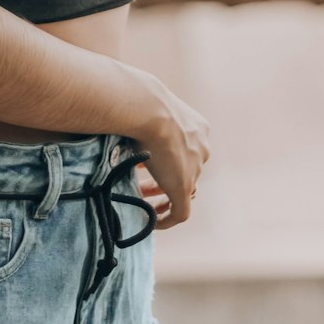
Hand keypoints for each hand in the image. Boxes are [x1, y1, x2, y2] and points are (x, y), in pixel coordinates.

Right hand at [133, 87, 210, 229]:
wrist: (149, 109)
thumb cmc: (141, 102)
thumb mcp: (147, 109)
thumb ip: (143, 118)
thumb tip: (122, 114)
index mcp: (198, 128)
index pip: (187, 150)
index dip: (167, 159)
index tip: (145, 164)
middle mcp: (201, 149)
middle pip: (187, 171)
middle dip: (164, 179)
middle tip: (142, 184)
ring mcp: (194, 170)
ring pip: (184, 192)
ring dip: (163, 198)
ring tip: (141, 199)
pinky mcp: (184, 188)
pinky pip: (179, 212)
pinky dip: (165, 218)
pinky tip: (151, 221)